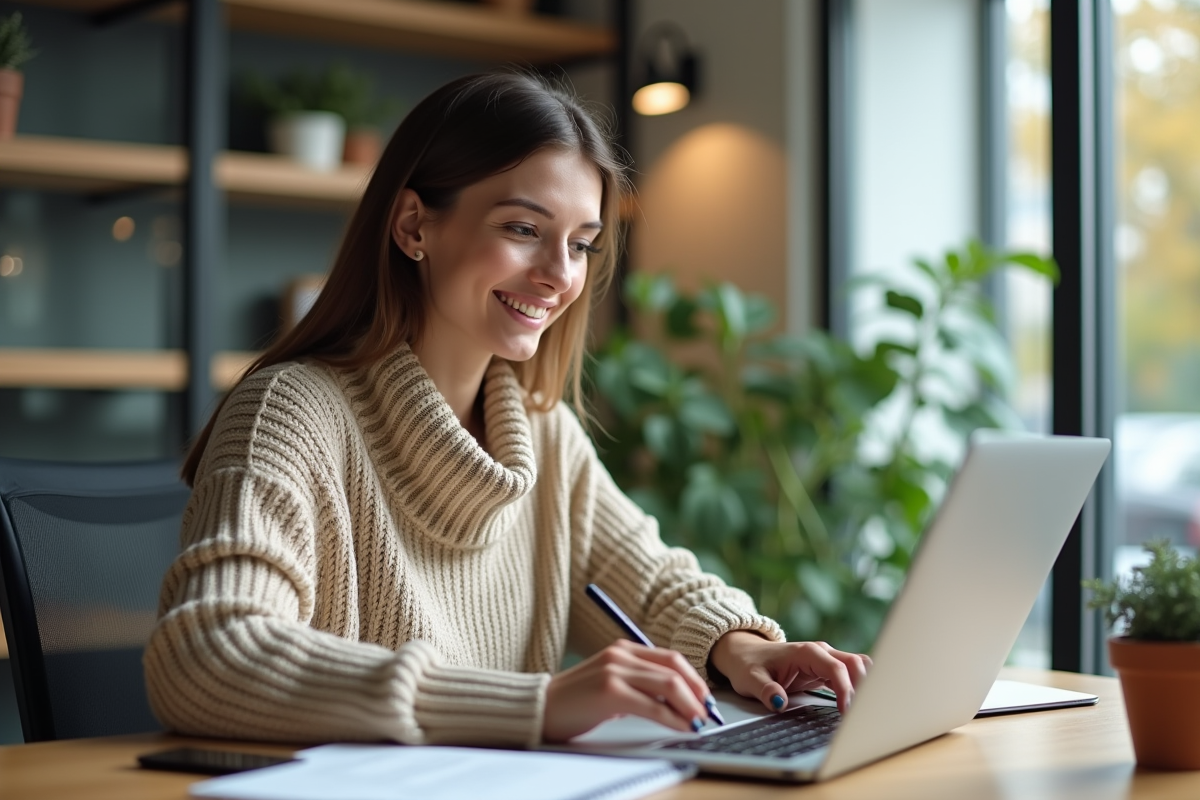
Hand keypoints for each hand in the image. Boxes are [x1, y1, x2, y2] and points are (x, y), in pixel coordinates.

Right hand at [542, 640, 713, 741]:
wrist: (539, 708)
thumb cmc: (574, 701)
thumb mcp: (610, 684)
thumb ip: (637, 685)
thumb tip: (674, 700)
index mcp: (622, 648)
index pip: (670, 658)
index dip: (693, 678)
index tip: (704, 698)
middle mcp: (620, 654)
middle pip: (674, 668)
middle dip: (697, 692)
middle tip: (707, 712)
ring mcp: (615, 670)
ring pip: (668, 684)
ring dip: (690, 705)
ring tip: (698, 722)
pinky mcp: (610, 692)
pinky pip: (653, 706)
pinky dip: (673, 718)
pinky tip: (681, 727)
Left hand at [708, 631, 871, 714]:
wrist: (745, 653)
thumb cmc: (748, 664)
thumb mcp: (750, 679)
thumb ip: (765, 690)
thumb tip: (779, 702)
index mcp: (805, 652)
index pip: (835, 668)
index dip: (846, 689)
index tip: (847, 712)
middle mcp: (820, 653)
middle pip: (855, 664)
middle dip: (864, 686)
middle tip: (863, 714)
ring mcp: (825, 660)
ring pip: (858, 667)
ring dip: (866, 685)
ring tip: (867, 710)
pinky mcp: (826, 670)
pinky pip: (851, 675)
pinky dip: (860, 687)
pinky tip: (860, 705)